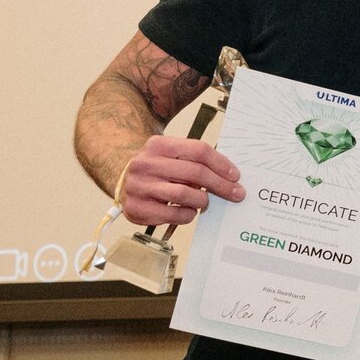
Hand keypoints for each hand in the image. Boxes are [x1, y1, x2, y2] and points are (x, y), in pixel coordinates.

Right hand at [119, 136, 244, 225]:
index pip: (198, 150)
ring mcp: (138, 186)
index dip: (221, 163)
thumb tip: (229, 177)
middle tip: (236, 193)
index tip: (235, 175)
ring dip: (202, 200)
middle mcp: (145, 163)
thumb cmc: (157, 169)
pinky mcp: (136, 208)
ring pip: (184, 194)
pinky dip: (188, 215)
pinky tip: (189, 211)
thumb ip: (195, 161)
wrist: (122, 180)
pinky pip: (173, 214)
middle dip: (220, 185)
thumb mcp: (172, 156)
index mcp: (158, 145)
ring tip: (204, 201)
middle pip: (195, 172)